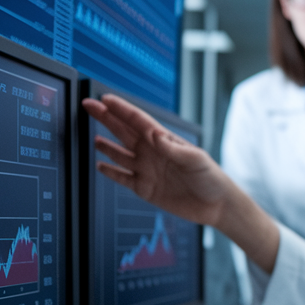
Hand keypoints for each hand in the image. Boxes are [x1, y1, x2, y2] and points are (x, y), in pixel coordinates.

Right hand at [82, 95, 279, 269]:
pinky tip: (100, 165)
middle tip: (88, 106)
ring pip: (120, 154)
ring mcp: (148, 170)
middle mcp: (153, 153)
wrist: (216, 206)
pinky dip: (111, 172)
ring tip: (92, 137)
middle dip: (106, 119)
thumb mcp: (196, 160)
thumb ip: (174, 148)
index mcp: (164, 141)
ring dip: (106, 145)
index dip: (121, 109)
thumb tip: (154, 135)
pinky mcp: (146, 189)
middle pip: (124, 132)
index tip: (104, 99)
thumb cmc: (211, 178)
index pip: (138, 121)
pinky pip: (123, 178)